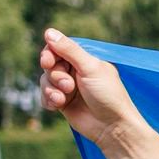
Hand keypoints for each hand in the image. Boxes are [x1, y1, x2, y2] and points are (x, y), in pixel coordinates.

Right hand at [38, 29, 145, 148]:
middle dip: (55, 75)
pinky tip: (57, 105)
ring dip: (51, 89)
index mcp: (86, 60)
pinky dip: (48, 99)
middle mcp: (77, 72)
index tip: (48, 62)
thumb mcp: (91, 68)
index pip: (59, 48)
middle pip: (50, 64)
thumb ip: (70, 50)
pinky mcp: (64, 102)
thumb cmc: (108, 96)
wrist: (113, 127)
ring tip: (64, 98)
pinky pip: (45, 95)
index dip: (50, 53)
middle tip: (67, 85)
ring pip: (46, 80)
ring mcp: (69, 87)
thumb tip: (49, 32)